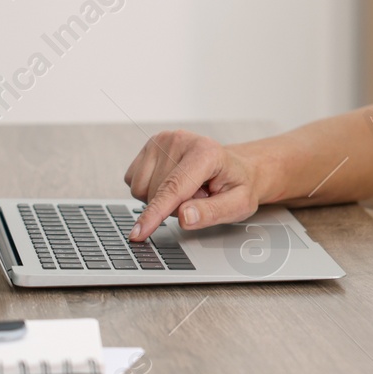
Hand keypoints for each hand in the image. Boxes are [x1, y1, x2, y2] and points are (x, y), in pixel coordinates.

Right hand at [123, 130, 262, 240]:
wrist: (235, 167)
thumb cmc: (237, 184)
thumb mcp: (238, 205)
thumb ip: (212, 212)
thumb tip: (185, 217)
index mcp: (205, 152)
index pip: (173, 188)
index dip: (155, 213)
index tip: (140, 232)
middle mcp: (180, 141)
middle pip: (156, 193)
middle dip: (173, 207)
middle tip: (199, 197)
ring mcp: (161, 141)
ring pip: (141, 189)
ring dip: (161, 200)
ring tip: (187, 190)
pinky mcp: (148, 147)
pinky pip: (134, 183)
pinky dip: (151, 191)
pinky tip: (172, 184)